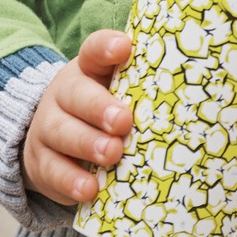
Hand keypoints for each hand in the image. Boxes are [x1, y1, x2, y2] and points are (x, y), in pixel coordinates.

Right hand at [21, 28, 134, 206]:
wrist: (52, 139)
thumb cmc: (102, 111)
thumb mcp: (118, 92)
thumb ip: (143, 87)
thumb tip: (194, 89)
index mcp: (87, 70)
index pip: (94, 51)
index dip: (106, 48)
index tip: (124, 48)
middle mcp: (63, 95)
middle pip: (76, 95)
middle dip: (99, 108)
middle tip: (123, 121)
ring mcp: (47, 128)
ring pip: (61, 132)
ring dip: (87, 144)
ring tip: (112, 153)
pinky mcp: (42, 162)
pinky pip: (52, 171)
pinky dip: (70, 181)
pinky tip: (89, 188)